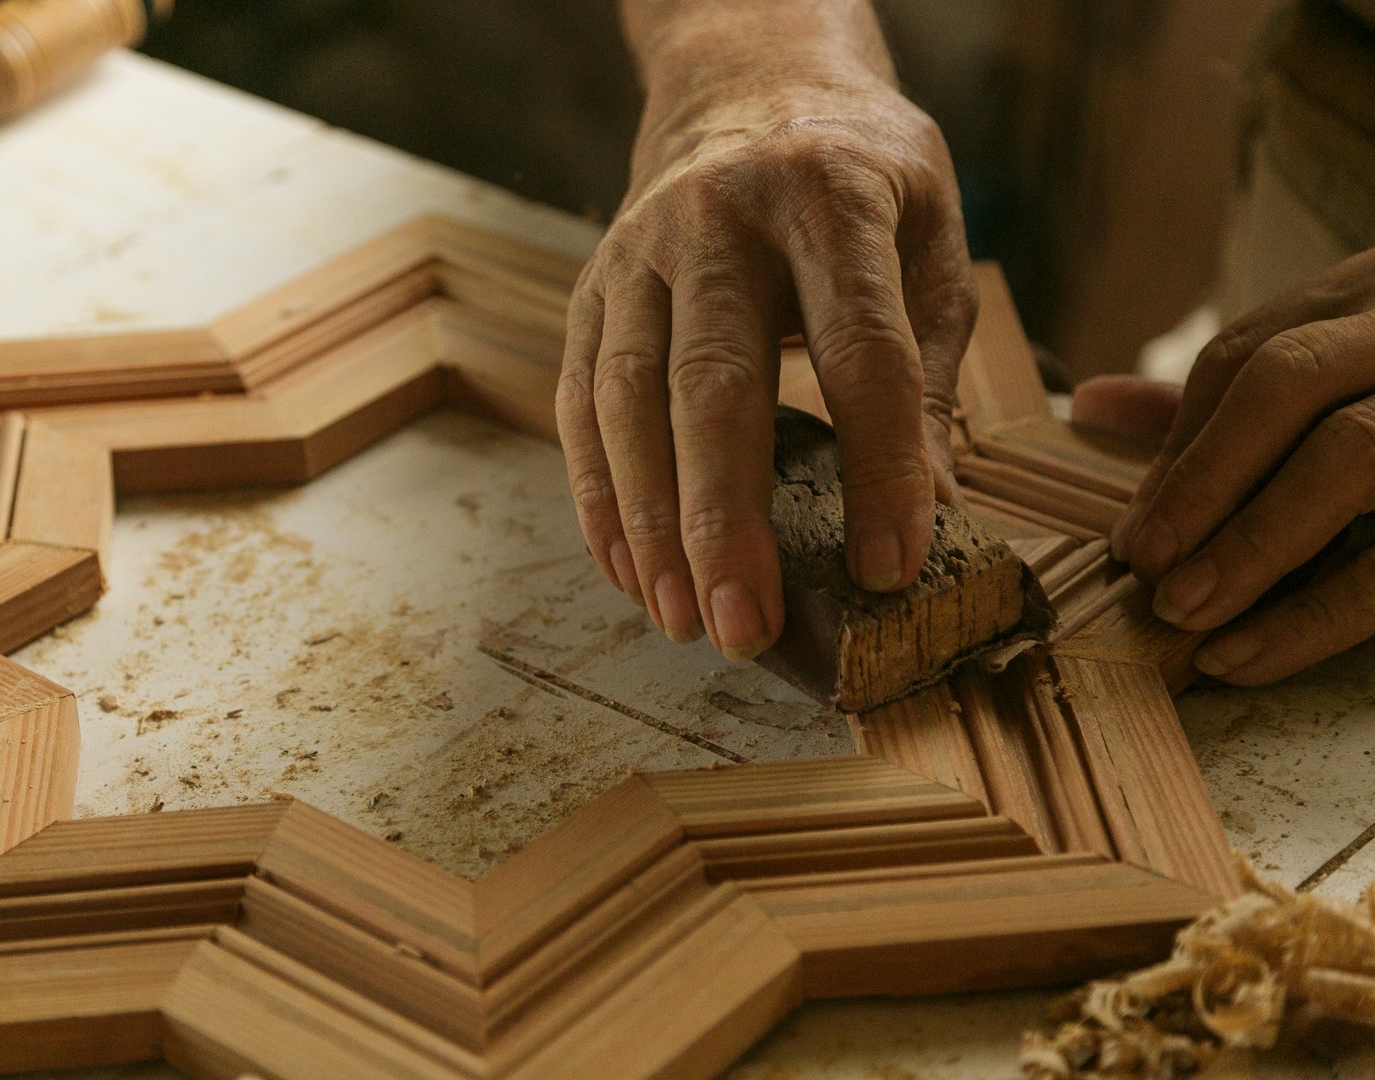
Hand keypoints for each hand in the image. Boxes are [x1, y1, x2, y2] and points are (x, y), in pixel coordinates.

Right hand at [555, 67, 975, 660]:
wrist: (744, 85)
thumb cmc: (856, 174)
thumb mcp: (929, 237)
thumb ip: (924, 366)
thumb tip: (927, 507)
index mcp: (831, 198)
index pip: (860, 352)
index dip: (877, 467)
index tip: (889, 566)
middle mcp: (718, 221)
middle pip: (715, 385)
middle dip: (725, 518)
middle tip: (746, 627)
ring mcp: (638, 256)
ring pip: (628, 402)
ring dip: (649, 524)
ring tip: (685, 618)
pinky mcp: (589, 291)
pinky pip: (579, 404)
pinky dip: (599, 495)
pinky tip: (629, 570)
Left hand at [1092, 247, 1374, 683]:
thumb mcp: (1349, 367)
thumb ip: (1235, 391)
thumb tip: (1090, 402)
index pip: (1247, 354)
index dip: (1179, 450)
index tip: (1132, 537)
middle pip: (1287, 382)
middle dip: (1203, 481)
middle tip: (1146, 573)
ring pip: (1355, 455)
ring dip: (1257, 544)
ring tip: (1189, 622)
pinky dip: (1323, 612)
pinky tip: (1255, 654)